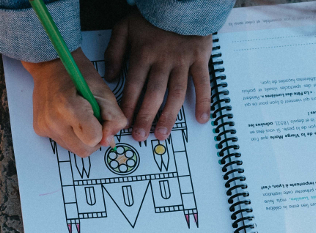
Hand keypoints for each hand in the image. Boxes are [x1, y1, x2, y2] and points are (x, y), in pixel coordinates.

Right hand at [23, 49, 127, 157]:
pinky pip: (62, 143)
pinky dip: (70, 134)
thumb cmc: (78, 74)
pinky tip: (67, 118)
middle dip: (93, 139)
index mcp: (69, 108)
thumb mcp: (104, 91)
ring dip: (82, 138)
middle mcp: (53, 122)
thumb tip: (110, 142)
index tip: (99, 117)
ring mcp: (44, 127)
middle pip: (84, 151)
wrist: (50, 65)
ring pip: (73, 149)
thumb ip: (113, 118)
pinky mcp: (39, 130)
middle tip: (92, 119)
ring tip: (79, 117)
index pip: (94, 139)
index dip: (102, 131)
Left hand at [104, 11, 211, 140]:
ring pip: (176, 93)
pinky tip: (201, 119)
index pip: (134, 86)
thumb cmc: (150, 14)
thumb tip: (111, 78)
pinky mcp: (201, 58)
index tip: (124, 124)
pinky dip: (204, 101)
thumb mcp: (124, 26)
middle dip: (146, 117)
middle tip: (140, 137)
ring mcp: (183, 61)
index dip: (129, 106)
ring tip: (162, 134)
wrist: (181, 0)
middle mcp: (163, 61)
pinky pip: (203, 83)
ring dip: (169, 115)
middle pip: (154, 94)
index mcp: (143, 54)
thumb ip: (115, 51)